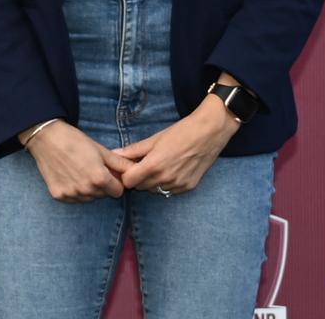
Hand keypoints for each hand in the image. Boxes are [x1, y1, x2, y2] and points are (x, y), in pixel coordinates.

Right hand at [22, 120, 130, 201]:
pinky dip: (74, 190)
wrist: (47, 138)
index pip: (118, 191)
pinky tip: (68, 175)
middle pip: (103, 195)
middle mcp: (86, 190)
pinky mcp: (59, 196)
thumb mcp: (100, 149)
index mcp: (99, 179)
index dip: (115, 181)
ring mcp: (72, 194)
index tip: (108, 172)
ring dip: (88, 188)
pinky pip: (74, 198)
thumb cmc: (75, 140)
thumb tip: (135, 170)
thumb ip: (119, 163)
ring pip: (88, 198)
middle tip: (91, 167)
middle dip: (102, 184)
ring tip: (79, 170)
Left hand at [114, 96, 239, 194]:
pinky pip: (170, 191)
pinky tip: (172, 169)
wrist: (209, 133)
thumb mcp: (155, 138)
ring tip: (159, 164)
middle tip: (143, 163)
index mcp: (154, 165)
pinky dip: (166, 183)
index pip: (129, 182)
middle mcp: (165, 179)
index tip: (129, 166)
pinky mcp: (188, 187)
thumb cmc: (181, 132)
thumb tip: (114, 153)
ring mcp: (178, 185)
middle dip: (138, 177)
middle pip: (141, 187)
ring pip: (155, 190)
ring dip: (152, 181)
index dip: (126, 175)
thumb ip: (134, 150)